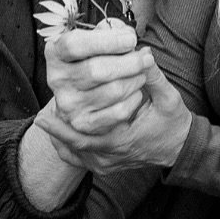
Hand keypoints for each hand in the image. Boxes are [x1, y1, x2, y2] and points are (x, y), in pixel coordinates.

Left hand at [39, 48, 191, 171]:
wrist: (178, 147)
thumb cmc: (172, 121)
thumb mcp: (169, 98)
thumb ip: (155, 78)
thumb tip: (144, 54)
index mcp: (127, 138)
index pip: (97, 127)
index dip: (77, 116)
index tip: (59, 105)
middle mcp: (114, 154)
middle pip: (79, 143)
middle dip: (60, 130)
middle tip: (40, 118)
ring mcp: (108, 163)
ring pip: (77, 153)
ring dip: (61, 138)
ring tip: (42, 123)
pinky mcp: (105, 165)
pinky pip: (82, 159)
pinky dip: (68, 148)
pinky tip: (57, 137)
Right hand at [44, 19, 149, 122]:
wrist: (83, 95)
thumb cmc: (95, 58)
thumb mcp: (99, 39)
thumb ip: (112, 30)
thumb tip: (127, 34)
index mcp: (56, 53)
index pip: (76, 45)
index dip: (108, 41)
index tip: (131, 39)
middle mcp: (57, 79)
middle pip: (97, 70)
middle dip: (130, 62)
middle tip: (146, 58)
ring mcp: (68, 104)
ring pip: (113, 91)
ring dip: (136, 80)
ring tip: (141, 74)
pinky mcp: (84, 123)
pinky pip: (119, 112)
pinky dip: (134, 100)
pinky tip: (136, 92)